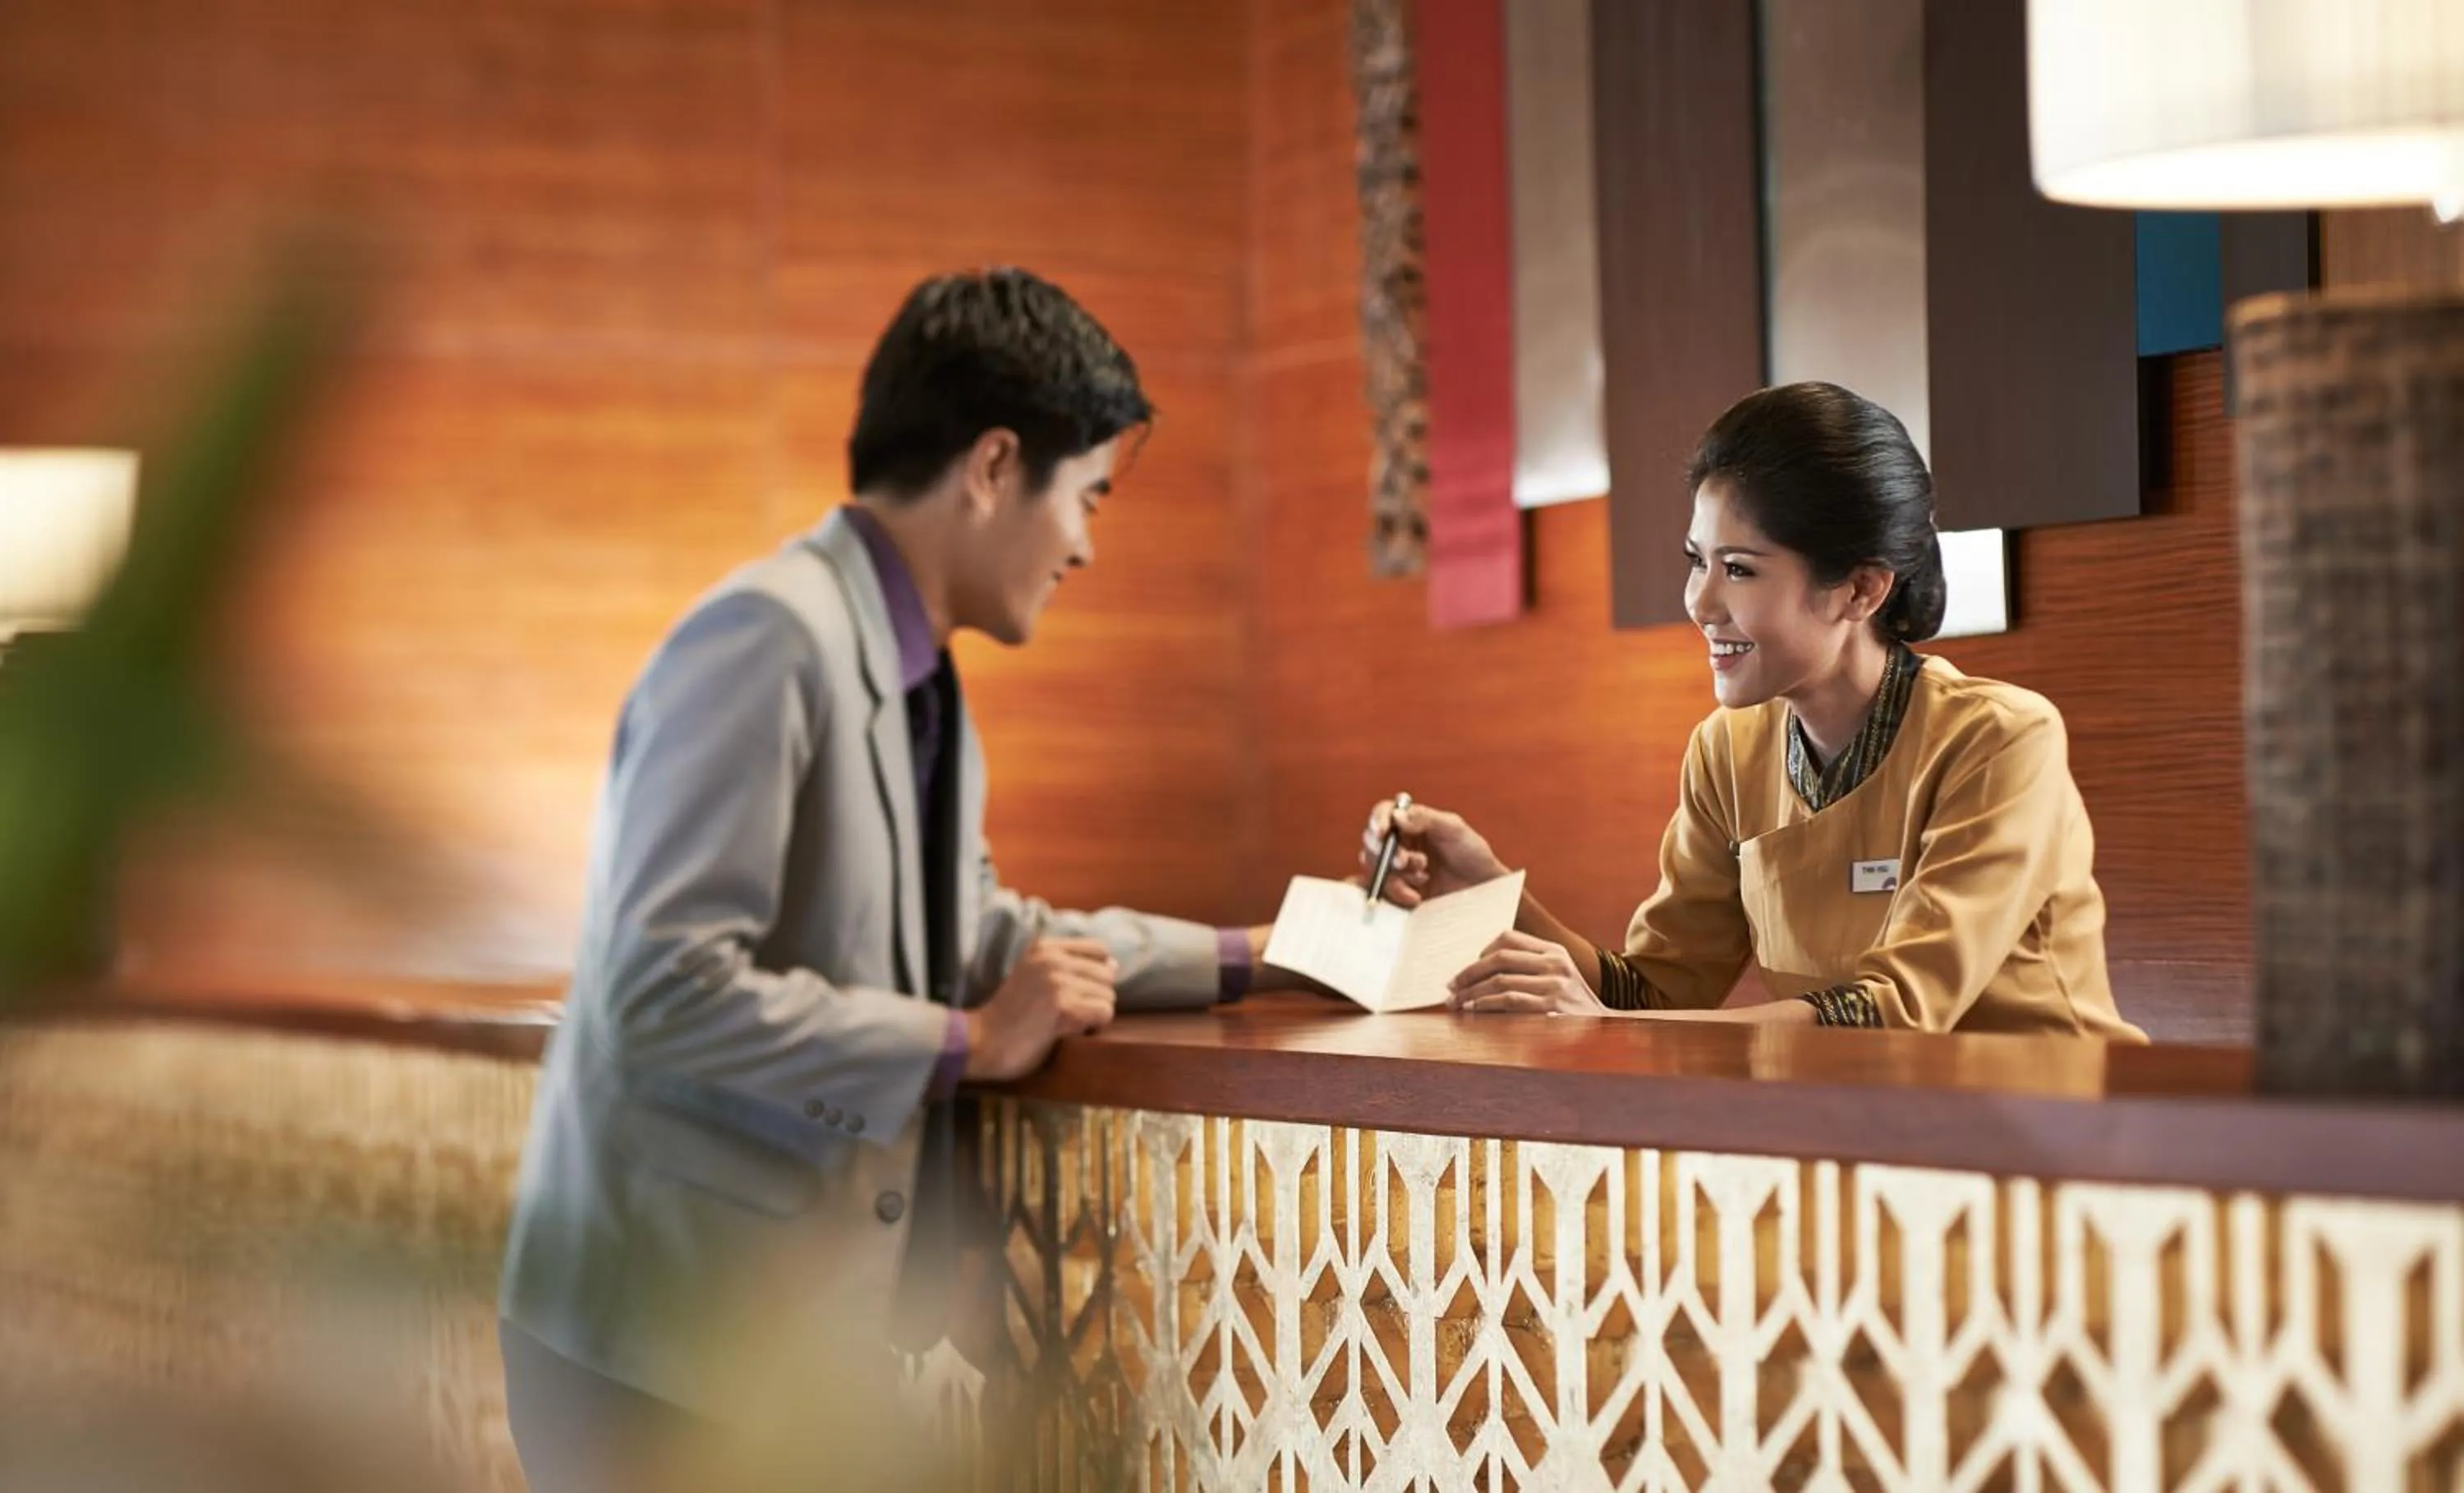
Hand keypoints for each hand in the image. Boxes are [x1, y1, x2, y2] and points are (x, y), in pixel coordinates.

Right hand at [963, 937, 1117, 1081]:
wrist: (983, 1041)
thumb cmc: (1012, 1014)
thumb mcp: (1033, 974)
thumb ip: (1068, 964)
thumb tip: (1115, 965)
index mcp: (1045, 947)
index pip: (1098, 949)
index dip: (1098, 974)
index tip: (1080, 993)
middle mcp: (1051, 959)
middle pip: (1107, 975)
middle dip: (1095, 998)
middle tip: (1070, 1013)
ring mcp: (1056, 982)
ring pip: (1108, 996)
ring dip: (1093, 1015)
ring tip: (1067, 1022)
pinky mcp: (1062, 1008)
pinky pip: (1104, 1013)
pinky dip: (1094, 1027)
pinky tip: (1071, 1031)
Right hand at [1358, 797, 1508, 907]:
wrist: (1485, 891)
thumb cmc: (1473, 854)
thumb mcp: (1455, 829)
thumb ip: (1425, 818)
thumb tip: (1396, 815)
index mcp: (1412, 822)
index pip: (1384, 813)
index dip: (1378, 820)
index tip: (1381, 833)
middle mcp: (1401, 842)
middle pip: (1372, 842)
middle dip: (1384, 853)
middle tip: (1404, 861)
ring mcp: (1398, 868)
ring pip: (1375, 868)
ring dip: (1395, 875)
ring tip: (1424, 878)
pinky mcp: (1399, 891)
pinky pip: (1382, 891)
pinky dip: (1396, 893)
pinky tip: (1416, 897)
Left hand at [1447, 930, 1606, 1015]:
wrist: (1604, 1031)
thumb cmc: (1571, 1006)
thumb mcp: (1557, 977)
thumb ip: (1529, 967)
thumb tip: (1481, 968)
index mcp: (1554, 951)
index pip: (1509, 938)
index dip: (1482, 952)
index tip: (1467, 969)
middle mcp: (1555, 963)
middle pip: (1499, 957)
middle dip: (1469, 972)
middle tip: (1451, 986)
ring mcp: (1554, 985)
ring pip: (1500, 980)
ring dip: (1471, 992)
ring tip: (1456, 1002)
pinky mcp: (1551, 1007)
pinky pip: (1509, 1000)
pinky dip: (1486, 1004)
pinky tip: (1473, 1009)